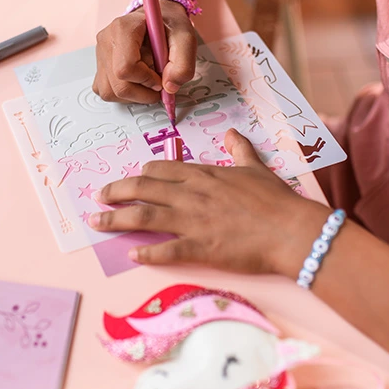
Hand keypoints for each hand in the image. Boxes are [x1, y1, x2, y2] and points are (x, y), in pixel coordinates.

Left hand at [89, 129, 328, 273]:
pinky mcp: (200, 248)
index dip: (142, 174)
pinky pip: (166, 250)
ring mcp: (193, 221)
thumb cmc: (275, 199)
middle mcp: (191, 195)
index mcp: (203, 175)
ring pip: (144, 217)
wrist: (292, 230)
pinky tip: (132, 254)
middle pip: (143, 189)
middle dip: (116, 192)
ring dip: (116, 219)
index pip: (161, 169)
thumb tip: (232, 133)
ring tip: (97, 222)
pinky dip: (147, 253)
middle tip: (98, 197)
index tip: (131, 179)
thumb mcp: (256, 168)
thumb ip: (240, 149)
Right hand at [93, 0, 196, 103]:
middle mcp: (106, 41)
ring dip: (135, 95)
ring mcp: (101, 54)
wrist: (158, 20)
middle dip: (143, 92)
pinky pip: (108, 91)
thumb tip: (169, 88)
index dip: (147, 80)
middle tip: (158, 83)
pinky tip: (138, 81)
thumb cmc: (169, 26)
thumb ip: (183, 64)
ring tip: (148, 79)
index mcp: (123, 28)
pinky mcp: (100, 67)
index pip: (126, 68)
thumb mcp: (185, 39)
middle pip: (118, 86)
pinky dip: (126, 94)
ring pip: (111, 92)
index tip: (161, 78)